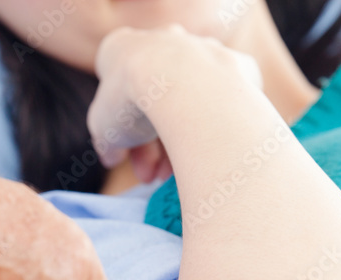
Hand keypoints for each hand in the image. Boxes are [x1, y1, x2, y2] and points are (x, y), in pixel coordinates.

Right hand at [87, 25, 261, 169]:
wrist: (186, 84)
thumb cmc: (132, 101)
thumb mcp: (104, 129)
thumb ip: (108, 142)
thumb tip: (113, 156)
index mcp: (123, 47)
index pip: (118, 99)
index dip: (121, 136)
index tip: (126, 162)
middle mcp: (165, 41)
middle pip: (156, 102)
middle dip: (152, 146)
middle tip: (152, 177)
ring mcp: (202, 51)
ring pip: (190, 103)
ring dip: (180, 143)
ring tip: (176, 177)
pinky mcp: (236, 66)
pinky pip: (222, 103)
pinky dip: (212, 129)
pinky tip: (205, 155)